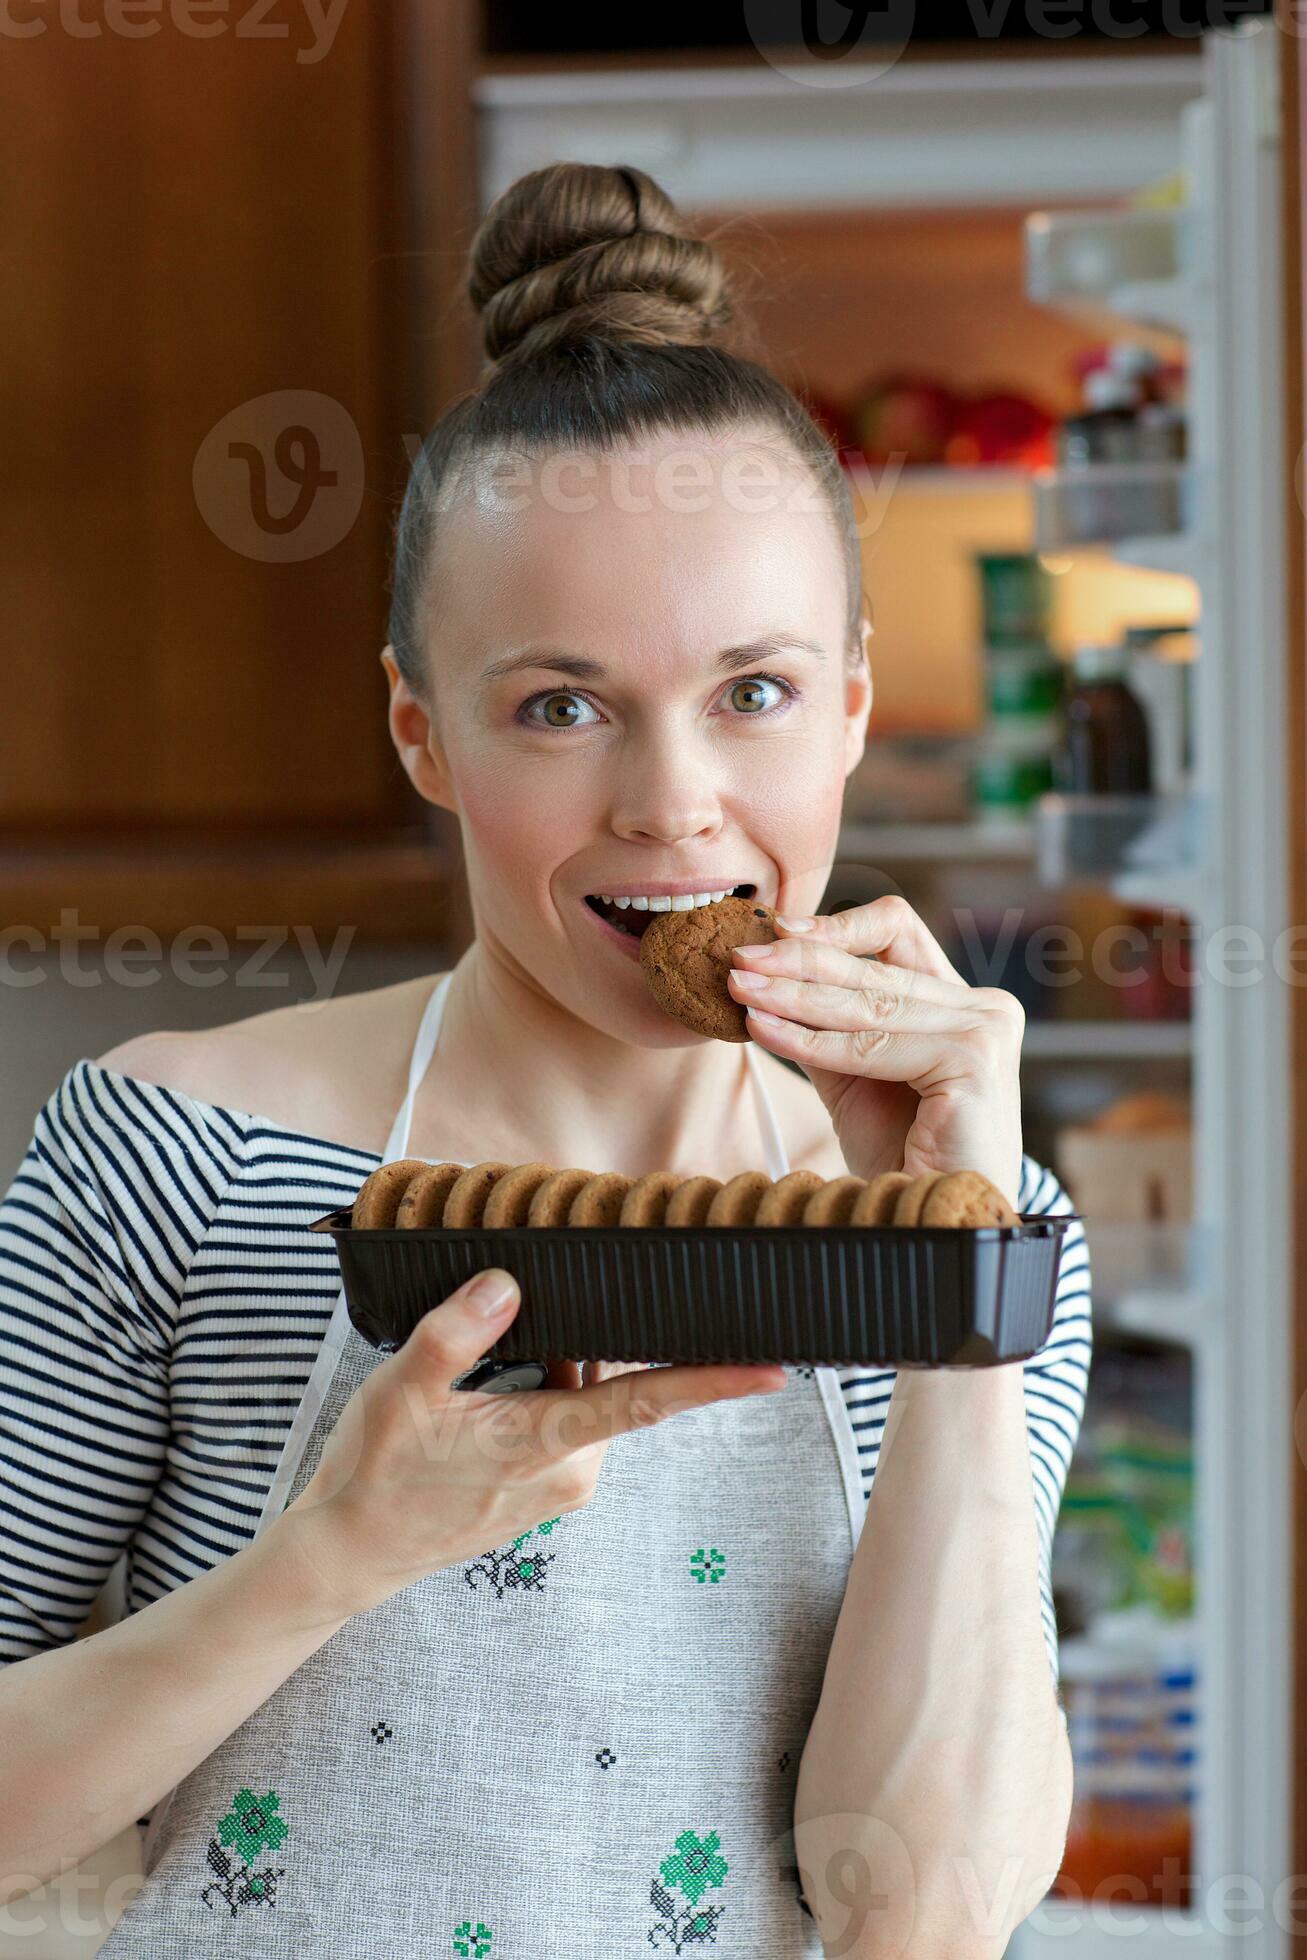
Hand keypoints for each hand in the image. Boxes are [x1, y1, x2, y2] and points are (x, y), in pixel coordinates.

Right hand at [283, 1270, 784, 1616]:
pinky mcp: (546, 1492)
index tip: (771, 1368)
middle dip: (587, 1339)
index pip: (646, 1401)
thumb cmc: (374, 1474)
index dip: (712, 1381)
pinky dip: (543, 1392)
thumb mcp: (401, 1390)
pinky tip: (488, 1392)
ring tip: (481, 1372)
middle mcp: (570, 1470)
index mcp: (545, 1442)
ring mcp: (561, 1486)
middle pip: (610, 1380)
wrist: (346, 1555)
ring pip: (584, 1398)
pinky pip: (566, 1421)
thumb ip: (456, 1334)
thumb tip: (507, 1284)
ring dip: (553, 1366)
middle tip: (526, 1316)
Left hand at [728, 894, 1023, 1207]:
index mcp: (960, 1002)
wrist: (937, 1224)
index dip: (835, 924)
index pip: (896, 930)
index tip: (776, 929)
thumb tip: (764, 979)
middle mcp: (983, 1008)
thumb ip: (827, 1026)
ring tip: (740, 989)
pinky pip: (871, 1045)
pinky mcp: (973, 1064)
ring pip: (867, 1002)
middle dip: (795, 961)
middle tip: (737, 958)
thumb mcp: (856, 1076)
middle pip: (873, 964)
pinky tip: (764, 1031)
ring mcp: (984, 1032)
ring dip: (791, 995)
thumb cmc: (903, 1157)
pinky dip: (811, 1040)